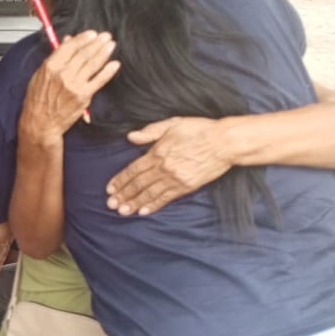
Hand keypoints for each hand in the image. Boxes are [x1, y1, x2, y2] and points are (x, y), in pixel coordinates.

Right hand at [19, 31, 119, 148]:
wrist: (41, 124)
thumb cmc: (38, 101)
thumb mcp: (40, 75)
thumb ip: (55, 57)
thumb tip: (67, 41)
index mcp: (51, 67)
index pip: (70, 47)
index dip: (83, 39)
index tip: (92, 34)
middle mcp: (63, 74)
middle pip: (83, 54)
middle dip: (96, 43)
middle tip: (106, 36)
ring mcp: (74, 85)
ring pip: (92, 64)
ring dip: (104, 53)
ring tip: (111, 45)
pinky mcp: (83, 96)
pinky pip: (98, 81)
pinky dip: (108, 72)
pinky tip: (114, 64)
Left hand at [107, 117, 232, 215]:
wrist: (224, 142)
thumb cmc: (199, 129)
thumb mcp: (172, 124)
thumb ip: (150, 131)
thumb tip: (131, 137)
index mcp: (158, 152)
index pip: (133, 169)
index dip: (120, 180)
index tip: (110, 188)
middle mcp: (163, 167)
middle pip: (138, 183)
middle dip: (123, 195)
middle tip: (111, 204)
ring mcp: (175, 178)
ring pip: (149, 193)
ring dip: (134, 203)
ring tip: (122, 211)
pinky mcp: (186, 186)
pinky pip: (166, 198)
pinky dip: (153, 205)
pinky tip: (143, 211)